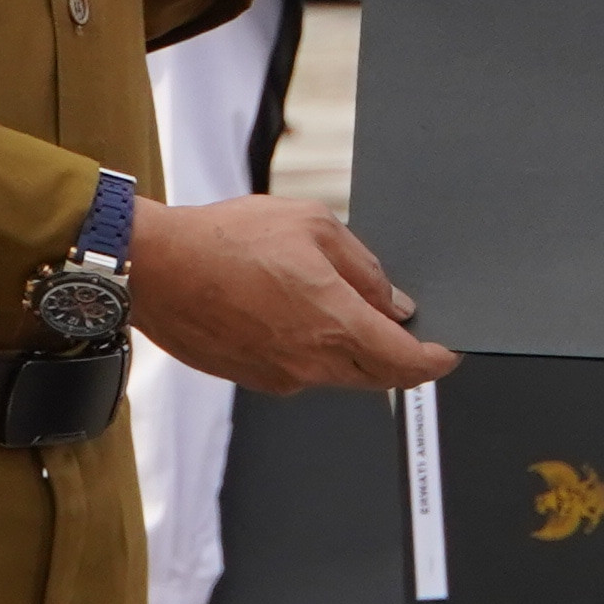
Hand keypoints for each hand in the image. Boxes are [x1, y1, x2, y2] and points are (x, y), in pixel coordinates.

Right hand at [128, 193, 455, 391]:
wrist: (156, 268)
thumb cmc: (228, 240)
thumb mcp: (313, 226)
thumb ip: (363, 268)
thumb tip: (392, 303)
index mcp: (335, 325)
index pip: (405, 363)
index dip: (434, 361)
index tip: (446, 353)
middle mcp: (310, 363)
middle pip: (376, 376)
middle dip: (398, 357)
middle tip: (402, 328)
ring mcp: (279, 376)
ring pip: (336, 374)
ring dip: (351, 350)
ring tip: (337, 304)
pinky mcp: (250, 377)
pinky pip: (299, 370)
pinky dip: (312, 349)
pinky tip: (294, 311)